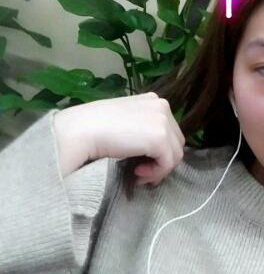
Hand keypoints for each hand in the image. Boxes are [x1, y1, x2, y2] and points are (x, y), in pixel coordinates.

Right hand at [53, 92, 185, 185]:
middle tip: (139, 169)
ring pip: (175, 153)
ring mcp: (163, 120)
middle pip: (175, 141)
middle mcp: (162, 105)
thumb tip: (150, 148)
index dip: (158, 149)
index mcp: (153, 100)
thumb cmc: (92, 127)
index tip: (139, 159)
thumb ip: (140, 127)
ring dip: (158, 168)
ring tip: (137, 172)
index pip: (169, 129)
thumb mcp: (124, 121)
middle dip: (161, 159)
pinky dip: (155, 173)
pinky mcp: (160, 138)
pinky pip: (168, 164)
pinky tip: (136, 173)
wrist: (78, 131)